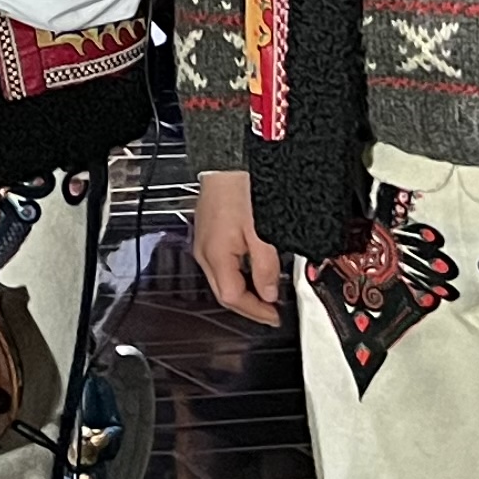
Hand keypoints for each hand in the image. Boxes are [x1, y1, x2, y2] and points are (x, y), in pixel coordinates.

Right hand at [192, 171, 282, 325]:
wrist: (227, 161)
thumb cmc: (241, 189)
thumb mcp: (263, 233)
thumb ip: (266, 267)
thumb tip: (268, 293)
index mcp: (215, 255)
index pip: (233, 297)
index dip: (256, 311)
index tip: (274, 317)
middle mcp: (205, 251)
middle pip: (224, 292)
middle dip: (249, 306)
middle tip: (271, 312)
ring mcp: (204, 241)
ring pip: (222, 279)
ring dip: (243, 290)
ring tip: (265, 293)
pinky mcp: (208, 232)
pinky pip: (220, 263)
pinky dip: (237, 273)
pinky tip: (252, 270)